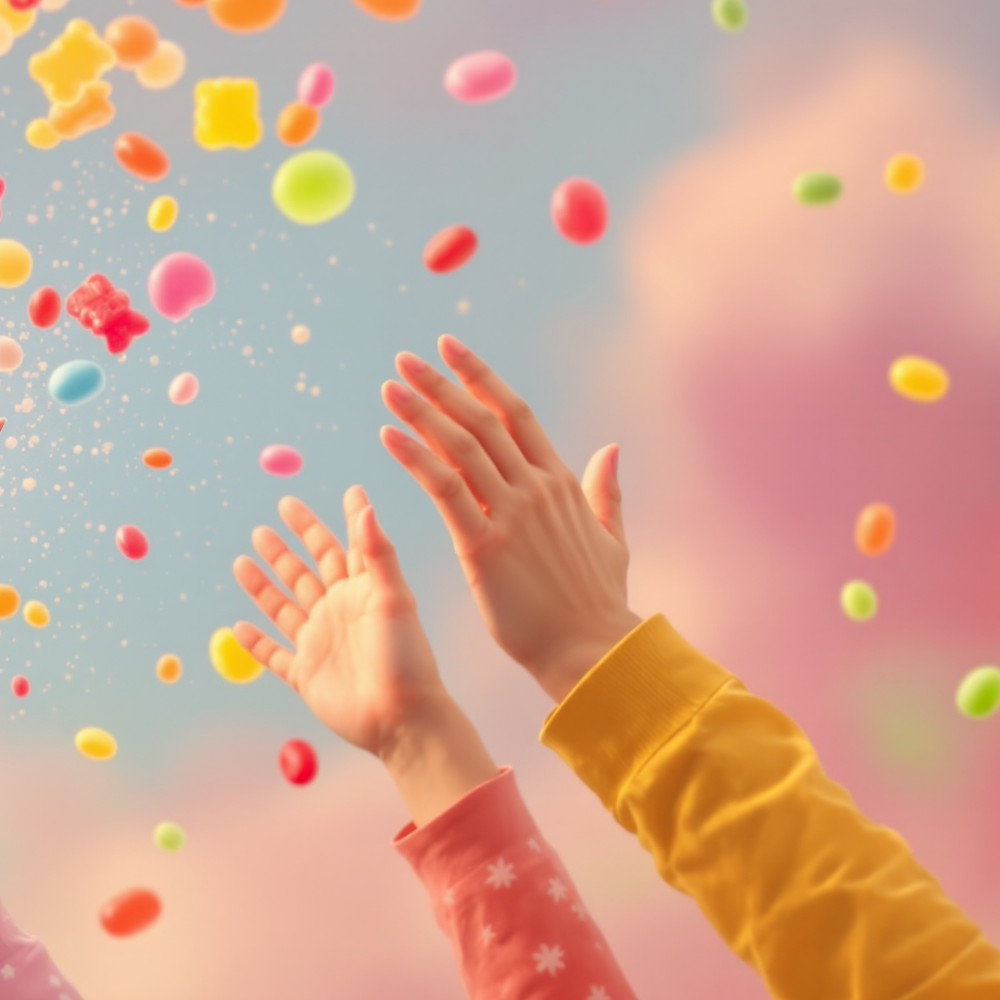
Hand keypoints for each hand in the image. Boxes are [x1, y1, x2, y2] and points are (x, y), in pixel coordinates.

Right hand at [231, 488, 499, 823]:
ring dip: (264, 585)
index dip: (347, 519)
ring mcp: (320, 643)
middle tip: (270, 520)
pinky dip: (254, 643)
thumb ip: (378, 553)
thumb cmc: (407, 658)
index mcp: (363, 592)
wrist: (403, 720)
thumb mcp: (394, 599)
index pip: (350, 546)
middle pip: (307, 571)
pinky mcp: (305, 675)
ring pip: (284, 607)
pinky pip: (274, 655)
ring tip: (242, 559)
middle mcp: (339, 613)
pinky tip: (237, 627)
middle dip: (288, 547)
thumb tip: (365, 506)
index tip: (350, 490)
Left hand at [379, 336, 637, 701]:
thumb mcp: (610, 538)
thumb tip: (611, 447)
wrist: (590, 650)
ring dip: (422, 412)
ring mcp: (511, 514)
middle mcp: (535, 489)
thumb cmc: (596, 601)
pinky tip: (388, 437)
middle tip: (404, 358)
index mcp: (561, 483)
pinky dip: (415, 458)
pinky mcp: (484, 545)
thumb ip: (607, 491)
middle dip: (441, 385)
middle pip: (482, 420)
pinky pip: (444, 489)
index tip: (450, 348)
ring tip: (389, 386)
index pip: (515, 415)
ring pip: (461, 447)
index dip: (481, 378)